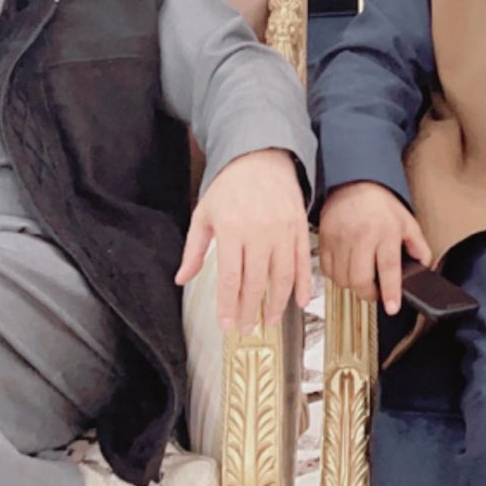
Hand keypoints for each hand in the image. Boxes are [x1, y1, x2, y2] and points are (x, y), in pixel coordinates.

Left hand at [175, 149, 311, 331]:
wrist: (261, 156)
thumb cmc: (229, 186)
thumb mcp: (204, 214)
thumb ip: (194, 250)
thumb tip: (182, 279)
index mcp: (232, 230)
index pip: (230, 278)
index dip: (229, 306)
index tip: (227, 325)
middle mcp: (259, 232)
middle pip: (256, 282)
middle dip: (251, 310)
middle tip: (247, 329)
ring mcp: (283, 230)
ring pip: (282, 276)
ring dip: (277, 303)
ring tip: (269, 321)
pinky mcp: (300, 227)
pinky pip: (303, 261)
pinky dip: (303, 284)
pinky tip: (300, 302)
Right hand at [317, 180, 431, 314]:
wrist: (352, 184)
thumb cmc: (380, 204)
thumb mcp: (406, 221)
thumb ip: (418, 246)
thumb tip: (425, 267)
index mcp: (385, 231)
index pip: (388, 267)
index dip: (390, 291)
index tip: (392, 307)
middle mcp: (361, 236)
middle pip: (360, 279)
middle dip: (368, 294)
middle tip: (375, 293)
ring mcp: (340, 239)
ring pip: (342, 279)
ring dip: (353, 286)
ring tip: (362, 278)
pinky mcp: (325, 240)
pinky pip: (328, 270)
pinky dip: (337, 276)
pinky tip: (347, 268)